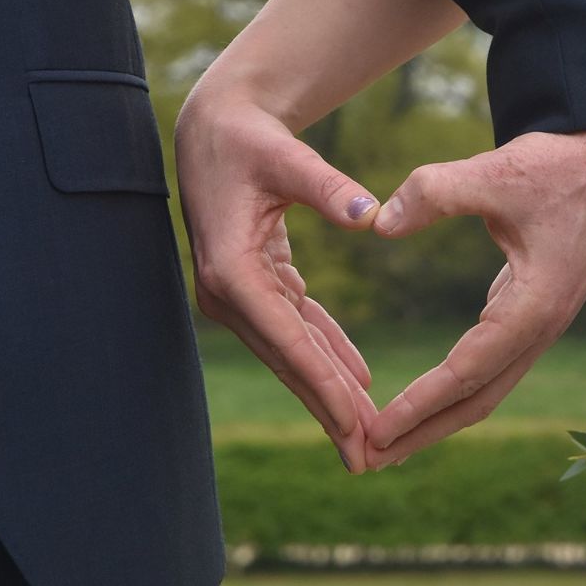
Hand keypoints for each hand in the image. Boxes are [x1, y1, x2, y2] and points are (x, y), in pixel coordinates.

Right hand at [175, 87, 380, 472]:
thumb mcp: (287, 155)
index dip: (325, 384)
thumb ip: (327, 186)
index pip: (288, 340)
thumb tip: (371, 212)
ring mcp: (236, 295)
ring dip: (330, 392)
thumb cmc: (249, 138)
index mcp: (231, 270)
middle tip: (367, 458)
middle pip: (289, 362)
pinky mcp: (252, 286)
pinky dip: (327, 354)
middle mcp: (226, 294)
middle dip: (328, 411)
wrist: (215, 127)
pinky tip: (358, 380)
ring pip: (293, 353)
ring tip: (368, 435)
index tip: (357, 422)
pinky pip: (296, 329)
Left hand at [364, 130, 585, 466]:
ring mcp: (539, 325)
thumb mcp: (496, 171)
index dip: (420, 404)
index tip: (376, 430)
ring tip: (387, 444)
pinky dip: (454, 391)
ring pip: (485, 390)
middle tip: (367, 459)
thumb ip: (433, 193)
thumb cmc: (563, 165)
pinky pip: (490, 367)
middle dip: (422, 433)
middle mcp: (539, 328)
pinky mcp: (533, 313)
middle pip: (476, 401)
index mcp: (533, 307)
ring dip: (437, 420)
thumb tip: (376, 224)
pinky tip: (425, 402)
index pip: (467, 371)